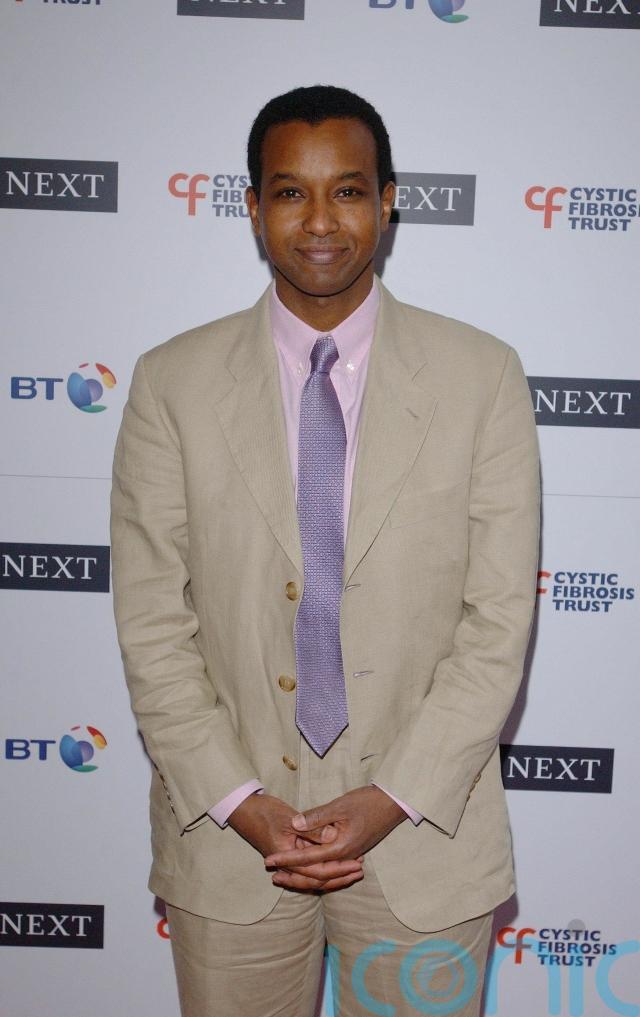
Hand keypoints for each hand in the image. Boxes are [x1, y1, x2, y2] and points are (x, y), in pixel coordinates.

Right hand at [227, 792, 363, 891]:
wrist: (244, 810)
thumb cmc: (265, 811)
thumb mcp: (290, 818)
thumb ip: (311, 830)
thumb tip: (333, 838)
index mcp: (288, 858)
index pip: (317, 871)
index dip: (339, 869)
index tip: (356, 865)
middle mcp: (287, 866)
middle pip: (316, 880)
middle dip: (339, 877)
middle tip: (359, 871)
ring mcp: (287, 862)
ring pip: (313, 877)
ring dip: (333, 875)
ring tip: (352, 871)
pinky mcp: (288, 856)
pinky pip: (308, 869)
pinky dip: (323, 869)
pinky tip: (335, 865)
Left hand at [264, 786, 406, 875]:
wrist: (393, 803)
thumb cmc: (367, 802)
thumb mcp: (340, 806)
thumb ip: (317, 817)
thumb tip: (295, 824)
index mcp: (340, 848)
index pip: (307, 859)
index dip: (286, 859)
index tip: (269, 860)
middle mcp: (345, 857)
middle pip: (315, 874)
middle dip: (292, 875)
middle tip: (272, 873)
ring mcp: (351, 855)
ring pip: (324, 874)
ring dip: (304, 874)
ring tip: (285, 873)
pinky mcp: (353, 851)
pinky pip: (332, 868)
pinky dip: (317, 870)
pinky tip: (308, 865)